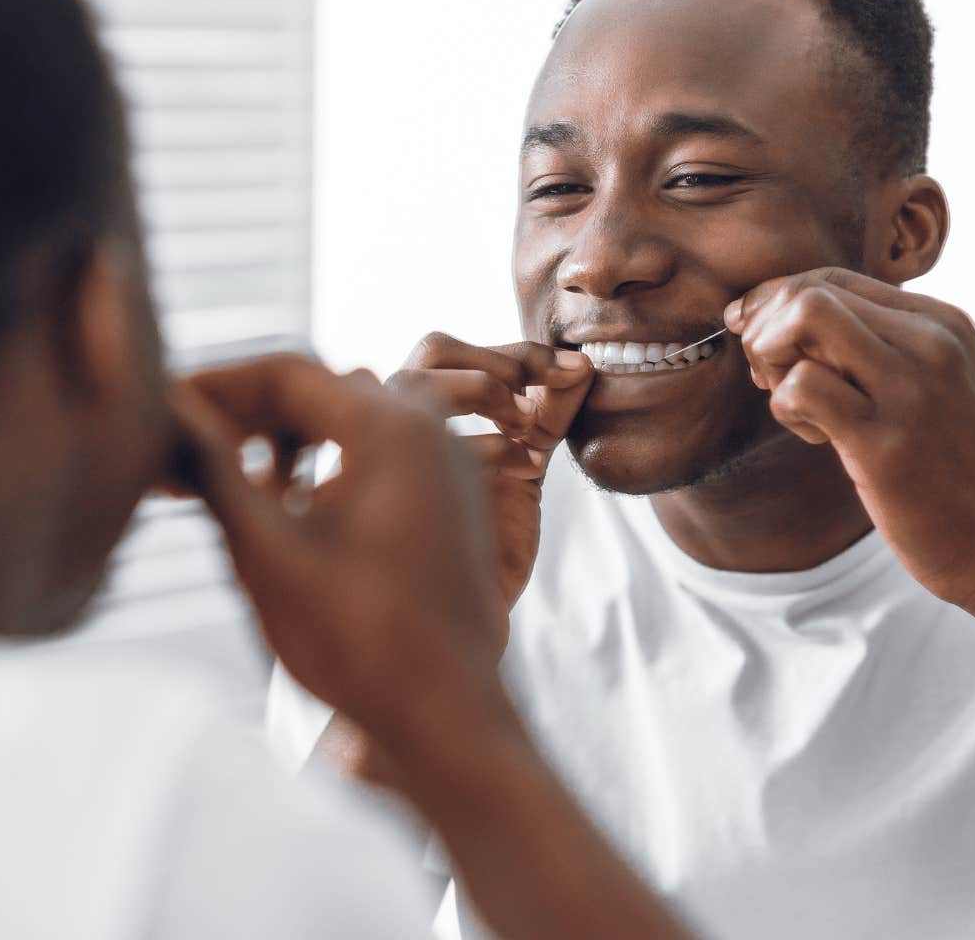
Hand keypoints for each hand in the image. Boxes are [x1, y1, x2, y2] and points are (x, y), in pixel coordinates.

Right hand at [170, 355, 511, 748]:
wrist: (448, 718)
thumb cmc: (360, 643)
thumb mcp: (266, 552)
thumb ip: (214, 470)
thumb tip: (166, 411)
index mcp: (393, 428)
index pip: (286, 373)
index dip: (214, 386)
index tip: (163, 408)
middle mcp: (431, 431)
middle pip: (319, 391)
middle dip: (244, 415)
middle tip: (182, 450)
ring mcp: (448, 467)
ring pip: (348, 422)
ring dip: (283, 441)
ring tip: (225, 482)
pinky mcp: (451, 503)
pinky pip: (379, 456)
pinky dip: (324, 466)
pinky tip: (283, 508)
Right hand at [385, 333, 593, 605]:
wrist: (463, 623)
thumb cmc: (485, 545)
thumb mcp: (527, 463)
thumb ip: (549, 413)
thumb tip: (583, 365)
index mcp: (418, 413)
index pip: (451, 351)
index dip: (513, 352)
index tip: (570, 369)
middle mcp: (395, 425)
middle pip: (432, 350)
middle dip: (495, 360)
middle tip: (542, 393)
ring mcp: (390, 453)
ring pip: (416, 379)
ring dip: (483, 388)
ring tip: (526, 423)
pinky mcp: (395, 488)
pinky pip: (429, 443)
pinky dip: (488, 444)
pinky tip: (524, 467)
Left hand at [726, 267, 974, 606]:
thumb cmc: (951, 467)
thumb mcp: (929, 385)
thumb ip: (872, 346)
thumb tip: (772, 316)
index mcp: (941, 322)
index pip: (830, 279)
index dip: (777, 305)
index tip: (763, 344)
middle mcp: (930, 342)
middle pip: (808, 291)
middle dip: (766, 331)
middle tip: (774, 378)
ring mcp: (910, 389)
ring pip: (802, 319)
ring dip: (772, 362)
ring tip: (798, 406)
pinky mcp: (885, 441)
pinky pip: (801, 386)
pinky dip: (786, 407)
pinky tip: (815, 437)